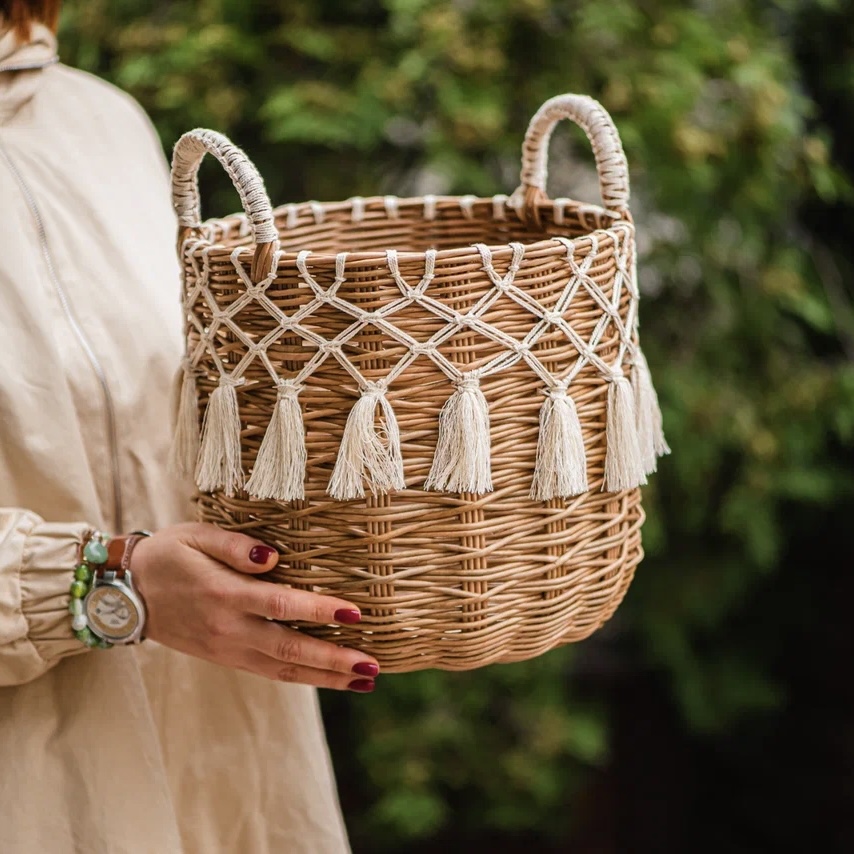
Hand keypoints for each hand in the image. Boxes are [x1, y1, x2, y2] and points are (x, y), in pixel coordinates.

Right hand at [129, 523, 377, 691]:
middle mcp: (229, 628)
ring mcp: (228, 649)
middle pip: (290, 648)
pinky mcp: (227, 658)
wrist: (127, 595)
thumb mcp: (196, 536)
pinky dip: (303, 677)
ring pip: (284, 669)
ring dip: (326, 677)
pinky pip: (270, 672)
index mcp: (224, 594)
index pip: (282, 604)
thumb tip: (272, 557)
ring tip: (364, 681)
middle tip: (373, 666)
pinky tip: (329, 678)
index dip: (320, 610)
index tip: (355, 613)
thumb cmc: (168, 555)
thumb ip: (235, 544)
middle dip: (334, 660)